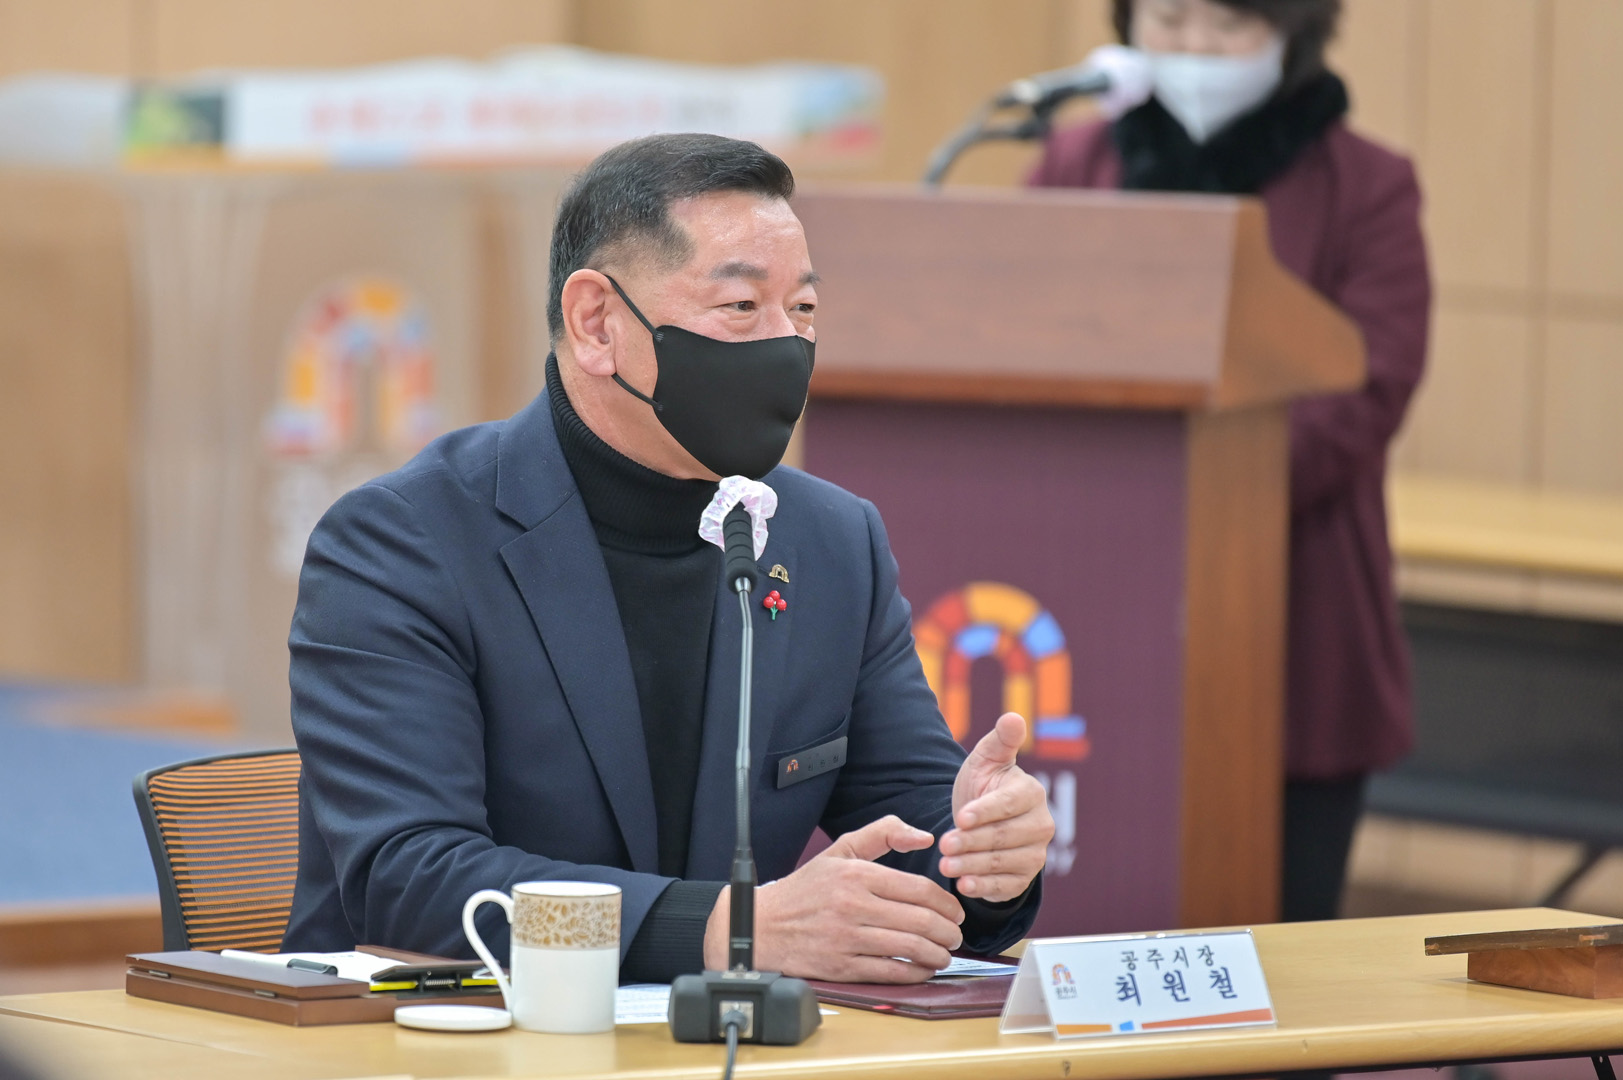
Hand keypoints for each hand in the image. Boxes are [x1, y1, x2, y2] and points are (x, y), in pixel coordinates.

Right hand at [704, 815, 964, 982]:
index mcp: (857, 874)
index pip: (920, 888)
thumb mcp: (840, 851)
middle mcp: (854, 904)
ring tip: (943, 954)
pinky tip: (922, 969)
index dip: (947, 903)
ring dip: (938, 954)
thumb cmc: (805, 889)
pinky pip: (890, 972)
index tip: (956, 912)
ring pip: (910, 948)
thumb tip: (924, 836)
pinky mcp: (841, 966)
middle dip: (949, 931)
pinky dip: (915, 973)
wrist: (761, 926)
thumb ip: (883, 834)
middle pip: (921, 920)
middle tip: (956, 935)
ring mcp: (847, 938)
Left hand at [939, 712, 1053, 901]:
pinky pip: (1004, 886)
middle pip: (1004, 837)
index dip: (985, 812)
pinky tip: (964, 886)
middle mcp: (1041, 825)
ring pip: (1002, 863)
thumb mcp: (986, 760)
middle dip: (972, 842)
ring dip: (972, 866)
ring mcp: (1035, 855)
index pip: (1009, 805)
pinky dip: (983, 887)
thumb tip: (1013, 717)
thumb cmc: (984, 786)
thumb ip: (1000, 741)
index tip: (961, 817)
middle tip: (945, 844)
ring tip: (946, 866)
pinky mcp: (1024, 879)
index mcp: (1032, 793)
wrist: (980, 822)